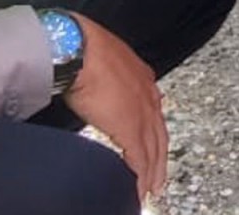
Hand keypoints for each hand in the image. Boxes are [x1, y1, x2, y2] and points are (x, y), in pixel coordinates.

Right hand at [63, 14, 167, 200]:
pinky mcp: (129, 128)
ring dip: (151, 173)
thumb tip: (95, 86)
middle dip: (159, 161)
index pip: (154, 115)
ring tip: (148, 190)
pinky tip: (138, 189)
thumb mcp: (104, 61)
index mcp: (143, 80)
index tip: (153, 151)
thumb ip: (109, 78)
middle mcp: (148, 96)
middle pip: (159, 136)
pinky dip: (140, 177)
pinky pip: (139, 160)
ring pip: (153, 150)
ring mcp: (141, 112)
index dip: (154, 136)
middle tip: (157, 180)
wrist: (79, 49)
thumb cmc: (84, 49)